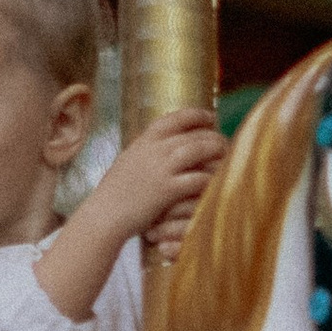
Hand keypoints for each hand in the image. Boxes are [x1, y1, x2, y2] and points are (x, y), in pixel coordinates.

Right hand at [108, 106, 224, 249]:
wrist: (103, 215)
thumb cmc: (114, 194)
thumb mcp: (128, 163)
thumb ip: (146, 152)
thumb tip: (160, 145)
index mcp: (144, 141)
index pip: (175, 118)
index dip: (196, 115)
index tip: (211, 117)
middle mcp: (154, 149)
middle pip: (192, 133)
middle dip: (213, 136)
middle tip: (225, 143)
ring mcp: (161, 168)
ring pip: (198, 149)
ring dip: (216, 151)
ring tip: (228, 157)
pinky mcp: (167, 190)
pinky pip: (197, 178)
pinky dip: (211, 179)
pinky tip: (220, 182)